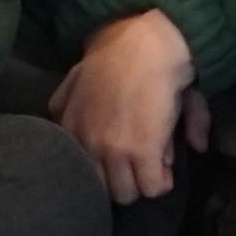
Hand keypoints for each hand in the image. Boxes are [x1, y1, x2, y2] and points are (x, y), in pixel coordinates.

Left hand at [52, 11, 200, 206]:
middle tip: (139, 163)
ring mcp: (112, 150)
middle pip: (102, 189)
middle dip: (122, 180)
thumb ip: (110, 109)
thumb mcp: (103, 80)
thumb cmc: (122, 54)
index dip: (103, 168)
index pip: (79, 172)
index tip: (119, 159)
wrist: (147, 42)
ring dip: (143, 182)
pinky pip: (153, 186)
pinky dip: (163, 181)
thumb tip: (118, 125)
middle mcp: (85, 144)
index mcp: (69, 128)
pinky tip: (166, 166)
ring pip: (126, 194)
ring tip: (155, 163)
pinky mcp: (141, 152)